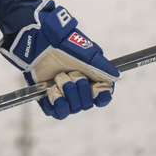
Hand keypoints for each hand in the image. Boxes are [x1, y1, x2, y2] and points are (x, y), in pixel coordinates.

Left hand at [0, 0, 118, 119]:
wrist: (39, 42)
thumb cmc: (63, 45)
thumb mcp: (87, 53)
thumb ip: (102, 66)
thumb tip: (116, 77)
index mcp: (90, 79)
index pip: (102, 97)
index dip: (102, 98)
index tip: (99, 93)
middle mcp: (77, 89)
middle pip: (87, 104)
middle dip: (81, 90)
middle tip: (73, 75)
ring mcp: (62, 94)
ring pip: (73, 108)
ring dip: (68, 94)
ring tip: (60, 78)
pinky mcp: (47, 98)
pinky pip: (57, 113)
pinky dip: (58, 105)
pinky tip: (54, 93)